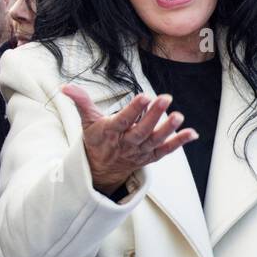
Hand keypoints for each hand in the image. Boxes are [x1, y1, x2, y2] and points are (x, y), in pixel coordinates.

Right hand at [61, 86, 195, 195]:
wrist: (101, 169)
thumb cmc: (96, 140)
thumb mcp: (86, 120)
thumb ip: (80, 101)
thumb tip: (64, 87)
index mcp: (110, 132)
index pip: (123, 120)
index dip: (134, 109)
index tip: (144, 96)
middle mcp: (126, 143)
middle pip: (142, 130)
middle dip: (154, 115)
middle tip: (165, 98)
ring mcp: (140, 151)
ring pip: (155, 140)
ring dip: (168, 129)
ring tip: (178, 116)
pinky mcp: (150, 156)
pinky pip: (166, 150)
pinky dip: (179, 143)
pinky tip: (191, 133)